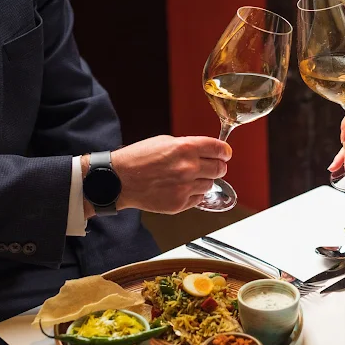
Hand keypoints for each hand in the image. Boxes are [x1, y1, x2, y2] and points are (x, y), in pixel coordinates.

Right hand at [108, 135, 230, 213]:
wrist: (119, 180)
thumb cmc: (137, 159)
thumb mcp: (164, 141)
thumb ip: (188, 146)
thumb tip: (205, 151)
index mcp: (185, 148)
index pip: (219, 149)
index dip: (224, 151)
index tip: (225, 154)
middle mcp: (188, 168)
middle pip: (220, 169)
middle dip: (218, 166)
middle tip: (212, 166)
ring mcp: (185, 188)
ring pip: (210, 184)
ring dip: (204, 181)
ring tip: (188, 178)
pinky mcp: (180, 203)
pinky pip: (199, 198)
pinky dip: (194, 194)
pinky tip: (181, 188)